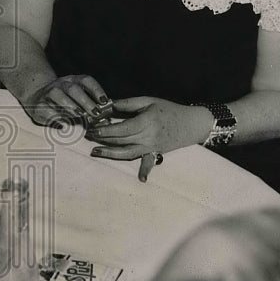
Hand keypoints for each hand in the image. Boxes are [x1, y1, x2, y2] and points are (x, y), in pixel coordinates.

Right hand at [23, 74, 109, 127]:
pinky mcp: (38, 105)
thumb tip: (106, 120)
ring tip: (80, 116)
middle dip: (85, 101)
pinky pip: (47, 110)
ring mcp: (48, 93)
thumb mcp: (76, 98)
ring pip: (57, 95)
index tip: (105, 101)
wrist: (36, 97)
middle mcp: (60, 84)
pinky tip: (64, 124)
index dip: (96, 90)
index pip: (86, 80)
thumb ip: (90, 106)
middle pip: (73, 89)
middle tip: (96, 113)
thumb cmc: (64, 100)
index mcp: (73, 81)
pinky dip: (55, 117)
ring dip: (70, 106)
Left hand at [86, 97, 211, 180]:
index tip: (93, 127)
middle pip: (121, 140)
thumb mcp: (149, 101)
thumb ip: (128, 103)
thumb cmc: (169, 109)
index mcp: (146, 122)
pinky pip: (149, 162)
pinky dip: (146, 171)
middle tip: (88, 135)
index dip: (106, 129)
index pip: (121, 128)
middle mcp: (148, 137)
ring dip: (110, 153)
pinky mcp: (155, 152)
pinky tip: (142, 179)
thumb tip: (109, 105)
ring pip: (128, 152)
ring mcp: (152, 147)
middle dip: (103, 138)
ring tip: (95, 152)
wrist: (191, 123)